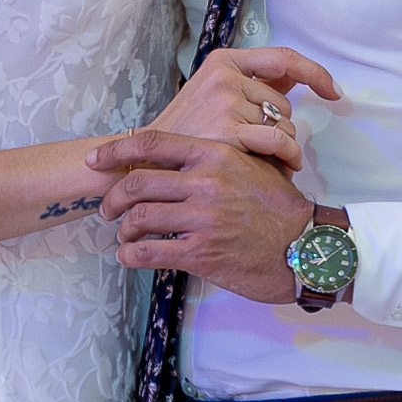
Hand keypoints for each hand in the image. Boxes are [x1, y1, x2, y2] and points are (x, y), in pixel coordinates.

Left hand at [84, 128, 315, 304]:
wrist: (307, 246)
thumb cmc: (279, 207)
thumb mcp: (253, 165)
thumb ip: (218, 156)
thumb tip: (183, 152)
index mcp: (214, 154)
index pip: (152, 144)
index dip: (115, 151)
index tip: (94, 160)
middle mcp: (205, 182)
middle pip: (136, 183)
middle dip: (113, 199)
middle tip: (109, 210)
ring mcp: (203, 218)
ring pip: (138, 218)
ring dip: (123, 230)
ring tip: (125, 237)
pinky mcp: (201, 253)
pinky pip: (149, 252)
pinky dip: (130, 256)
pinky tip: (130, 257)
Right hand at [151, 39, 338, 165]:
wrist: (149, 160)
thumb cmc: (187, 132)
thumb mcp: (213, 95)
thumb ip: (254, 85)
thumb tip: (298, 79)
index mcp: (223, 61)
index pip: (285, 59)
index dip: (316, 73)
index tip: (333, 90)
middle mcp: (225, 77)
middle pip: (285, 102)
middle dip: (283, 127)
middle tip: (265, 147)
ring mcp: (225, 103)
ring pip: (284, 124)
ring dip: (285, 146)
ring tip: (269, 159)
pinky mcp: (227, 131)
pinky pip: (278, 142)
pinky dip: (288, 156)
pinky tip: (285, 167)